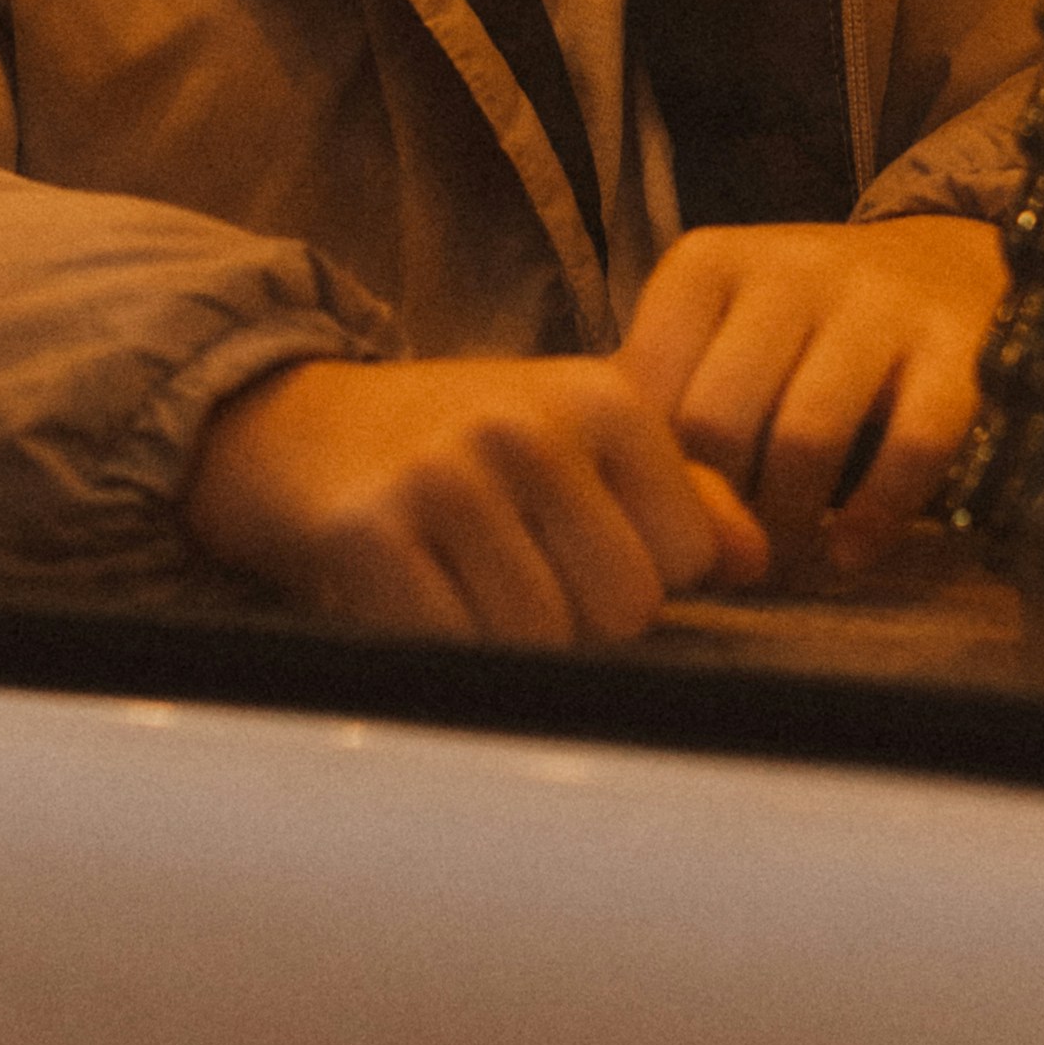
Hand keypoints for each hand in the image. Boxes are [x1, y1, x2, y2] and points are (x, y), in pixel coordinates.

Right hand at [185, 349, 767, 647]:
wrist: (290, 425)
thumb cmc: (456, 441)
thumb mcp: (574, 435)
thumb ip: (677, 492)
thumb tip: (753, 560)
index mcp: (600, 398)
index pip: (690, 553)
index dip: (647, 578)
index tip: (585, 551)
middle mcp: (529, 427)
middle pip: (625, 608)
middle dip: (582, 620)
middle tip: (520, 576)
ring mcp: (447, 477)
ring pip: (543, 638)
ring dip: (508, 640)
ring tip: (466, 584)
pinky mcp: (371, 533)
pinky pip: (453, 645)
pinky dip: (443, 646)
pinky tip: (417, 600)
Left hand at [621, 216, 1010, 582]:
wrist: (945, 266)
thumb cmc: (803, 324)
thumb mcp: (719, 331)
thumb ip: (662, 395)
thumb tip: (599, 495)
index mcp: (709, 264)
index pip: (647, 388)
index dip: (648, 472)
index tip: (662, 521)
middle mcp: (791, 268)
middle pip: (719, 419)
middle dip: (718, 508)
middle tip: (723, 558)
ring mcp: (879, 302)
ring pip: (807, 436)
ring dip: (790, 524)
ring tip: (783, 561)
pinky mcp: (960, 346)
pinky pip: (912, 447)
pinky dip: (876, 516)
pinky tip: (854, 551)